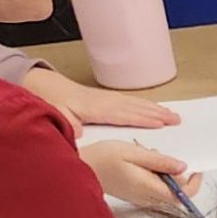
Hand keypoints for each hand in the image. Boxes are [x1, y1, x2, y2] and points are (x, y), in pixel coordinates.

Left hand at [21, 65, 180, 130]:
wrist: (39, 84)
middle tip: (176, 119)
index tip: (161, 124)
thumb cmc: (48, 102)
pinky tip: (150, 108)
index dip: (143, 119)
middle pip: (135, 107)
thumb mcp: (55, 115)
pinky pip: (128, 102)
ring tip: (171, 115)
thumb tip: (78, 133)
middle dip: (156, 113)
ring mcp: (105, 98)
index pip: (124, 115)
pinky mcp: (103, 99)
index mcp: (95, 108)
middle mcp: (104, 101)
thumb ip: (68, 125)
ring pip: (134, 103)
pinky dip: (143, 105)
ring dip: (154, 109)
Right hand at [80, 139, 202, 212]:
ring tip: (149, 155)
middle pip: (176, 195)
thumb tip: (183, 167)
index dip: (193, 184)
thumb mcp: (134, 152)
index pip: (182, 195)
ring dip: (166, 175)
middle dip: (177, 175)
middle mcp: (146, 198)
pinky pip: (154, 190)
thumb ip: (160, 161)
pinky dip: (156, 177)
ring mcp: (140, 199)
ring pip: (165, 192)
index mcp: (149, 188)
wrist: (79, 167)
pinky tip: (142, 163)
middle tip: (163, 156)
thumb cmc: (103, 158)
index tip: (196, 170)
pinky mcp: (134, 196)